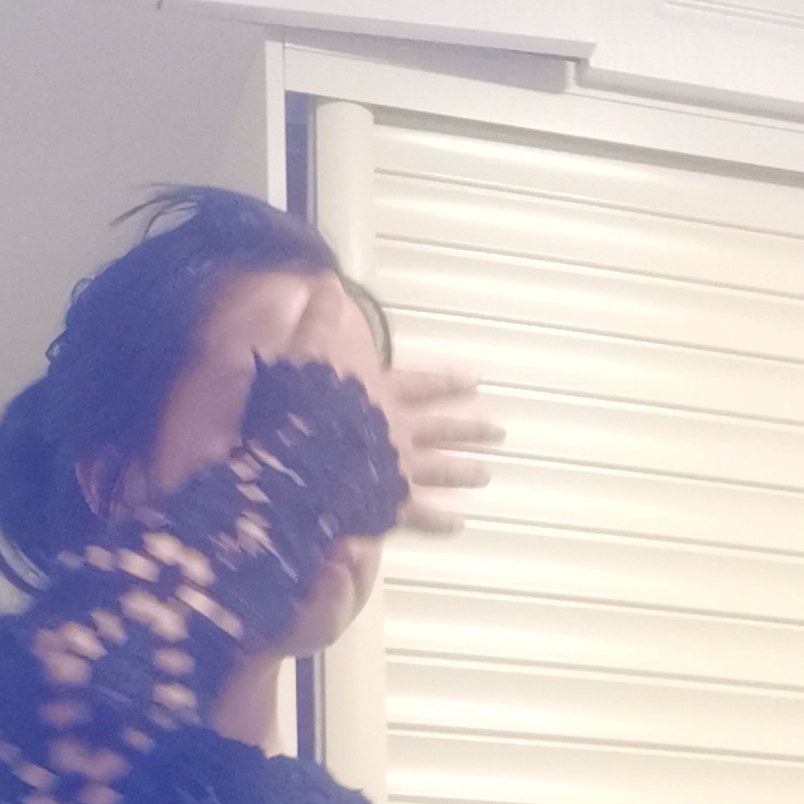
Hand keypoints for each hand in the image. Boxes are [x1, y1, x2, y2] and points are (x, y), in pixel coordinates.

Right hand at [285, 273, 502, 532]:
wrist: (305, 446)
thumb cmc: (306, 400)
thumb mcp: (309, 347)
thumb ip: (320, 317)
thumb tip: (327, 280)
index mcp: (382, 394)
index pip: (423, 384)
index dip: (448, 382)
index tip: (477, 381)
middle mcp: (398, 430)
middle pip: (442, 429)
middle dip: (470, 429)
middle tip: (498, 432)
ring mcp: (397, 468)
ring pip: (440, 470)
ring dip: (464, 471)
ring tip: (485, 474)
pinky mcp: (389, 501)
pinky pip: (419, 513)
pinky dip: (439, 520)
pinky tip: (458, 523)